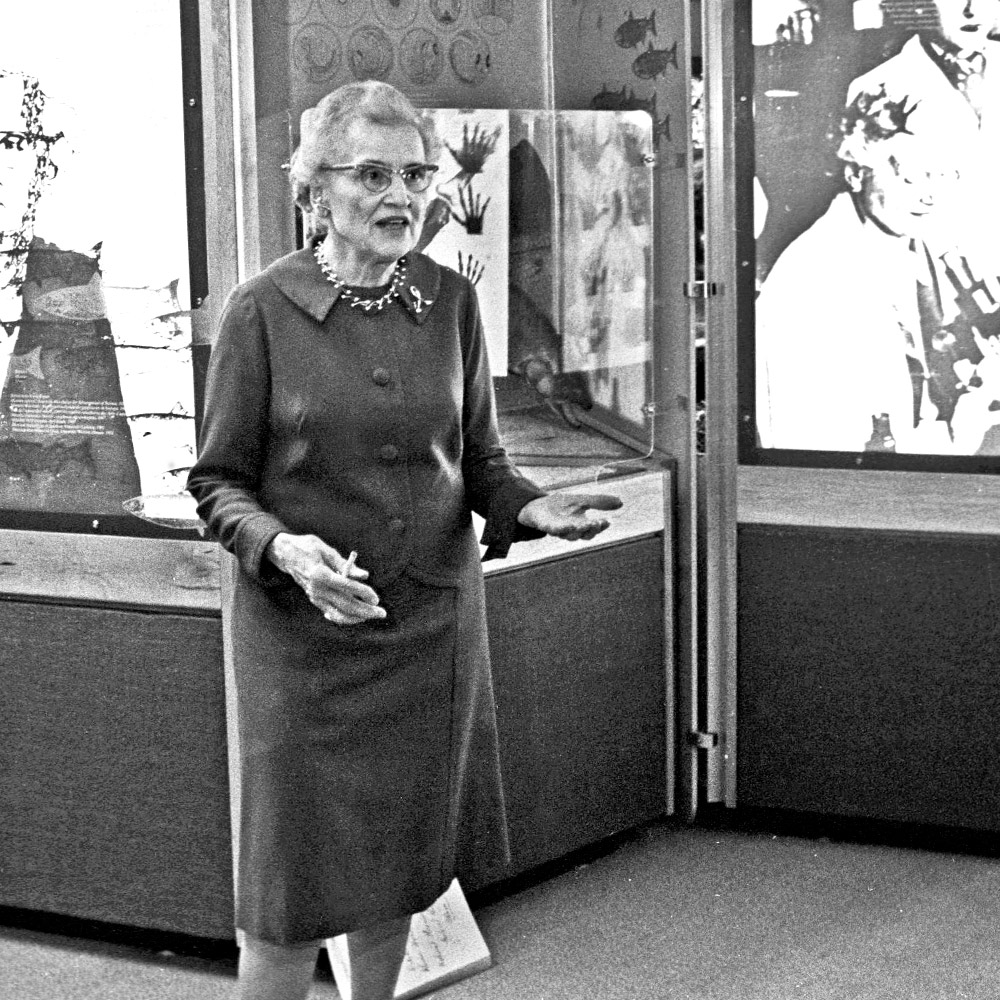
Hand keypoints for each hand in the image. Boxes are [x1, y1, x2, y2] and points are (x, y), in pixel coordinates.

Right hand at [266, 533, 385, 624]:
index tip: (376, 598)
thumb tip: (364, 576)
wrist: (285, 554)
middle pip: (345, 605)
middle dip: (365, 611)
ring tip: (371, 615)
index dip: (363, 593)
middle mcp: (317, 589)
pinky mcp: (314, 600)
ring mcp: (314, 597)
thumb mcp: (327, 550)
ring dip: (357, 617)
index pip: (346, 587)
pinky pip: (331, 613)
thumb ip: (346, 564)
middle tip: (382, 613)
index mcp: (320, 574)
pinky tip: (356, 617)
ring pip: (338, 614)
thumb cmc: (308, 547)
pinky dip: (344, 617)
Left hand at [516, 493, 621, 540]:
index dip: (600, 527)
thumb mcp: (583, 501)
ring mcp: (559, 530)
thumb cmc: (561, 506)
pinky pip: (554, 530)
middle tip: (598, 523)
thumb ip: (600, 502)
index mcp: (581, 525)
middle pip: (584, 534)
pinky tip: (566, 525)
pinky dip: (560, 529)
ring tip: (583, 524)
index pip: (594, 529)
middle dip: (591, 529)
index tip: (607, 521)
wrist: (538, 506)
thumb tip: (621, 502)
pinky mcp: (547, 526)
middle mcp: (571, 530)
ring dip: (577, 531)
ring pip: (570, 535)